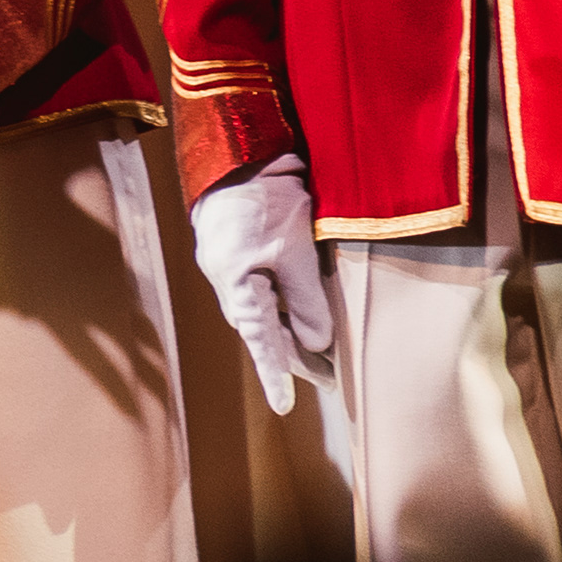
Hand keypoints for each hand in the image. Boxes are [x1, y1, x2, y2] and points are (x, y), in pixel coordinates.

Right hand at [190, 153, 334, 415]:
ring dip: (293, 332)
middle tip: (333, 377)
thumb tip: (317, 342)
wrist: (238, 153)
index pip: (260, 341)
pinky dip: (285, 309)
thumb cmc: (266, 201)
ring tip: (326, 351)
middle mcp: (228, 282)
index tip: (285, 408)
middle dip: (295, 356)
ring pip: (265, 312)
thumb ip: (307, 300)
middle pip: (264, 330)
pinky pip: (262, 293)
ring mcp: (230, 267)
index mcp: (235, 286)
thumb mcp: (293, 251)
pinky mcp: (238, 252)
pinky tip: (305, 313)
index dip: (274, 375)